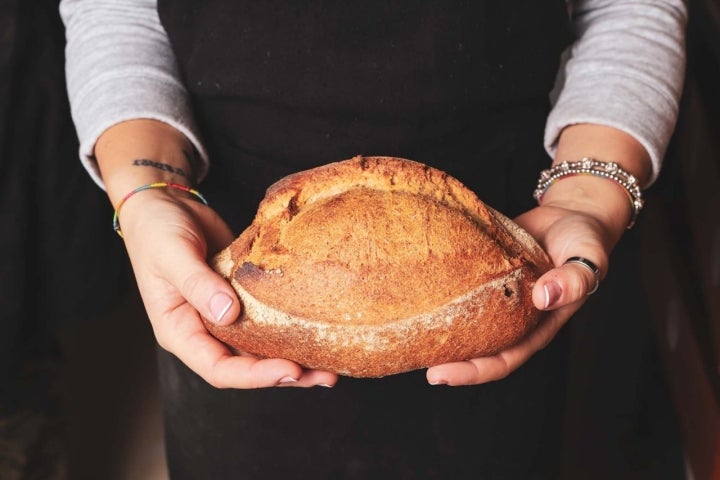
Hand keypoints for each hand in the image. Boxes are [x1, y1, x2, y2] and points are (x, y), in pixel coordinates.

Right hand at [116, 181, 338, 388]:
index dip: (255, 376)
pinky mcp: (242, 296)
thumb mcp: (172, 254)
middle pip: (247, 365)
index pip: (218, 369)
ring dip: (295, 352)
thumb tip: (229, 314)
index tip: (290, 370)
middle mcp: (204, 330)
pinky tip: (318, 324)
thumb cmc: (156, 230)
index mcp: (180, 332)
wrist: (166, 204)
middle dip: (286, 373)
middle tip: (325, 375)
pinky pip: (268, 317)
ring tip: (331, 359)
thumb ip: (198, 284)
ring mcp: (224, 315)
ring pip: (261, 344)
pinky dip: (291, 323)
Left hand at [425, 202, 608, 385]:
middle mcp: (512, 317)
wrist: (571, 214)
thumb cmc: (584, 241)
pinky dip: (441, 292)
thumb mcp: (588, 259)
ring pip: (464, 320)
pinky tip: (417, 289)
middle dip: (445, 356)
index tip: (439, 375)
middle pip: (476, 346)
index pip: (502, 359)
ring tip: (406, 329)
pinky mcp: (484, 273)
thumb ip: (573, 280)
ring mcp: (496, 296)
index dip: (472, 371)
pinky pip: (462, 289)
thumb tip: (543, 297)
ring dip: (438, 327)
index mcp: (537, 326)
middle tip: (413, 357)